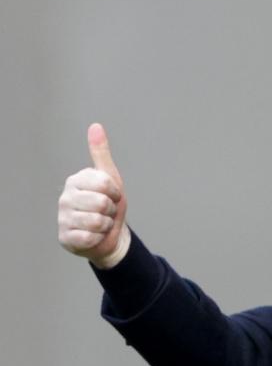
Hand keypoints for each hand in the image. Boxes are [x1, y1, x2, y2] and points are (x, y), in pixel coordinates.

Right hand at [58, 123, 129, 268]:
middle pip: (102, 203)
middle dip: (110, 211)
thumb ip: (101, 154)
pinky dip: (97, 239)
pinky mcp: (65, 237)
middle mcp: (65, 197)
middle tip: (105, 213)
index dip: (115, 194)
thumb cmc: (109, 206)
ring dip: (105, 226)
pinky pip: (89, 238)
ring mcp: (63, 217)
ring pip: (97, 221)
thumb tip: (95, 126)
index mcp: (76, 180)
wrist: (109, 237)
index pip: (105, 183)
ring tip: (100, 225)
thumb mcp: (110, 179)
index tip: (112, 197)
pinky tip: (93, 236)